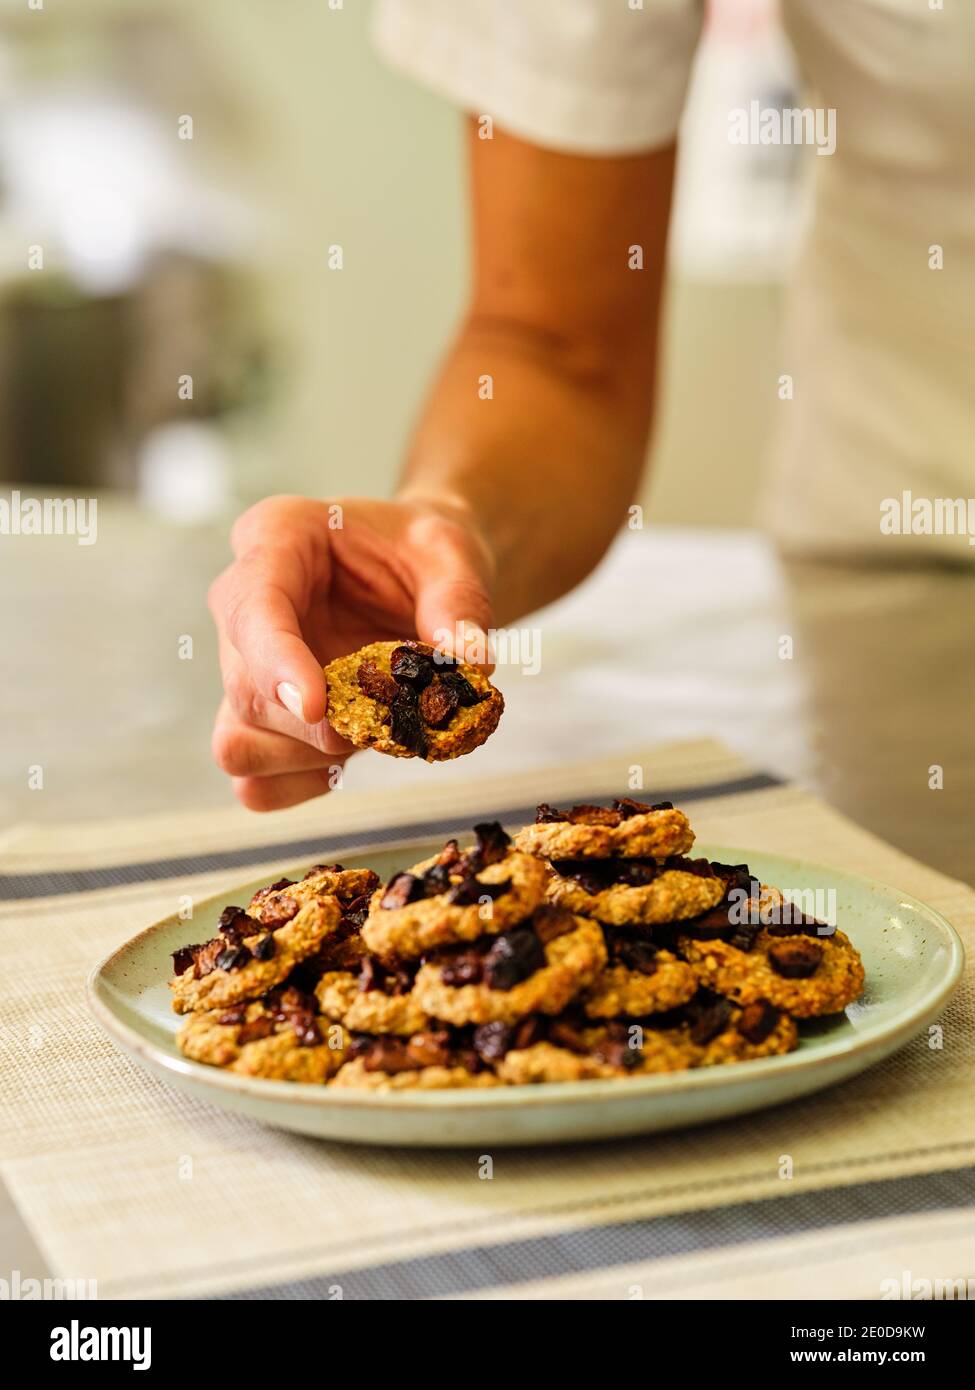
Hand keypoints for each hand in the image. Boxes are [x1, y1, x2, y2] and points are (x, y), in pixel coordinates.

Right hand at [208, 494, 494, 809]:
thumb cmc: (423, 552)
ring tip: (376, 734)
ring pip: (238, 741)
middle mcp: (242, 602)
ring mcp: (243, 665)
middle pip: (244, 687)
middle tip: (393, 721)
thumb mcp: (453, 554)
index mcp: (276, 537)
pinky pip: (253, 779)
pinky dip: (300, 785)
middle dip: (320, 724)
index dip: (276, 661)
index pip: (252, 606)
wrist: (421, 576)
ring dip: (309, 758)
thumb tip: (471, 664)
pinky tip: (347, 763)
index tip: (319, 706)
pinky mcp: (259, 718)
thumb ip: (460, 602)